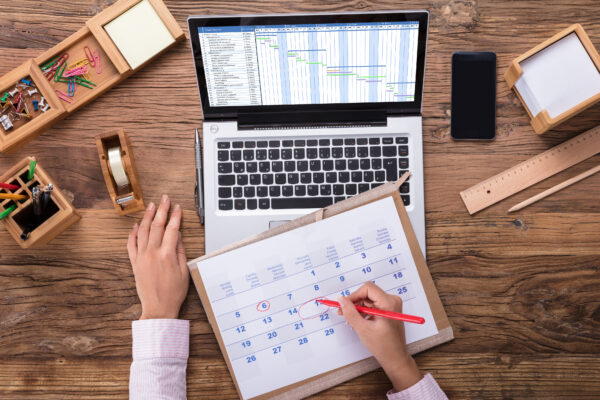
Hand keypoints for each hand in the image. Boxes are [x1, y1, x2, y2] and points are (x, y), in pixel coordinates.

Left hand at [127, 194, 188, 319]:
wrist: (158, 308)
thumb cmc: (174, 292)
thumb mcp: (184, 271)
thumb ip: (181, 251)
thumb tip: (179, 236)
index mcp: (168, 255)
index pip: (172, 229)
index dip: (176, 216)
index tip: (178, 207)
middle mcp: (153, 253)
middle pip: (157, 226)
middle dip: (162, 210)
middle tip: (165, 199)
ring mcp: (142, 257)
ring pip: (143, 231)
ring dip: (148, 217)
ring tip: (152, 206)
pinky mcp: (134, 263)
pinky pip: (131, 244)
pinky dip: (133, 233)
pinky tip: (136, 225)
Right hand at [337, 282, 421, 391]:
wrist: (395, 358)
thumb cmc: (383, 346)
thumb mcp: (363, 328)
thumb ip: (350, 312)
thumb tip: (341, 299)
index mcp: (389, 303)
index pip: (368, 288)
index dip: (354, 295)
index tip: (344, 305)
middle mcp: (392, 300)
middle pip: (367, 294)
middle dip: (354, 303)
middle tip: (343, 313)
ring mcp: (391, 305)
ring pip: (368, 299)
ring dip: (358, 309)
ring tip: (351, 322)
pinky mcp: (388, 309)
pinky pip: (372, 305)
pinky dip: (363, 312)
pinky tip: (359, 322)